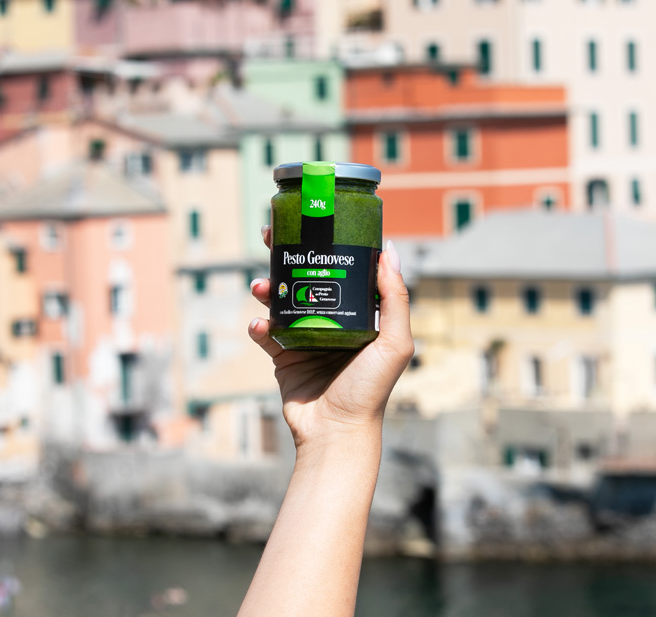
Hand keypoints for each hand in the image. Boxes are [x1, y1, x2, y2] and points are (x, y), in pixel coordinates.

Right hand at [248, 227, 413, 451]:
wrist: (336, 432)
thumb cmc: (370, 390)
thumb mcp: (394, 342)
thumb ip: (395, 299)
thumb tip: (390, 251)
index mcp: (359, 315)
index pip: (343, 271)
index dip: (328, 245)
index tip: (312, 222)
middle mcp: (332, 322)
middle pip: (305, 278)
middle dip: (285, 255)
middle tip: (268, 236)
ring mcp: (305, 338)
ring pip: (281, 300)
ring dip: (267, 287)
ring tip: (260, 286)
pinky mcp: (284, 358)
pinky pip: (266, 333)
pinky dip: (259, 325)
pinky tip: (260, 323)